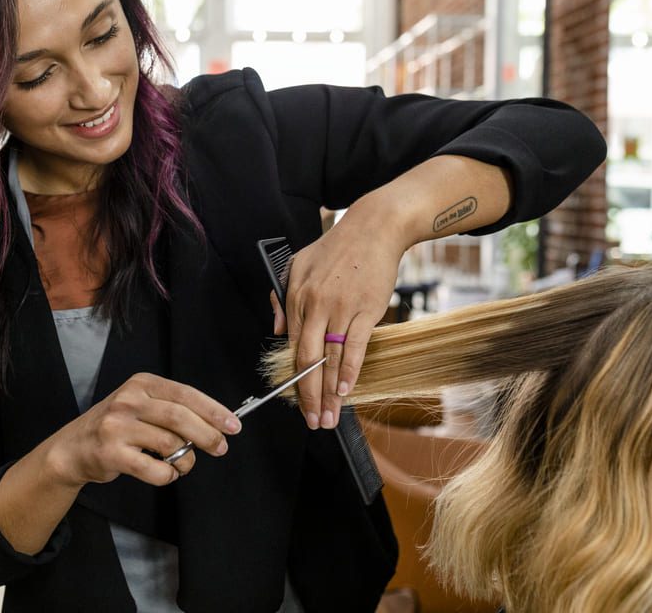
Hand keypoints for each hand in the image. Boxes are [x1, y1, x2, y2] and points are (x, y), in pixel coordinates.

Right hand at [44, 373, 240, 487]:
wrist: (74, 448)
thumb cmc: (116, 427)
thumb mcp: (141, 405)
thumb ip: (172, 409)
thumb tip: (216, 424)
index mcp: (141, 383)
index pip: (185, 394)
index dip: (213, 410)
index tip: (233, 425)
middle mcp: (128, 401)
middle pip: (180, 418)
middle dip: (207, 435)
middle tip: (220, 448)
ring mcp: (118, 427)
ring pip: (170, 444)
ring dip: (185, 460)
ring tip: (182, 464)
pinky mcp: (112, 453)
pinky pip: (155, 469)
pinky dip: (168, 474)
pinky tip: (165, 472)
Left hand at [271, 198, 408, 429]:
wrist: (374, 229)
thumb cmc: (337, 247)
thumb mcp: (298, 264)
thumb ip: (284, 297)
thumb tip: (278, 330)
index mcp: (297, 296)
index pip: (292, 346)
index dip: (294, 378)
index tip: (296, 401)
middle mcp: (315, 305)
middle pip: (308, 360)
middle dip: (308, 395)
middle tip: (311, 421)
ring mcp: (341, 309)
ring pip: (332, 359)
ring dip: (330, 392)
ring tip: (330, 416)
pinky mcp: (366, 310)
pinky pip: (355, 348)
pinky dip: (350, 372)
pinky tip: (346, 391)